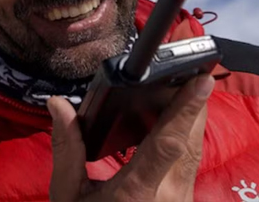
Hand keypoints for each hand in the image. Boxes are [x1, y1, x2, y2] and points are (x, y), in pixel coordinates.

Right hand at [47, 75, 214, 201]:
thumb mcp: (67, 195)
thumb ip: (66, 148)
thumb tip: (58, 104)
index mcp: (137, 193)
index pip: (167, 144)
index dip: (185, 111)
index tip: (200, 82)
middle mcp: (169, 197)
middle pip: (189, 141)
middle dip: (193, 105)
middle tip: (189, 71)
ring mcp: (180, 201)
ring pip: (194, 151)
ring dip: (191, 119)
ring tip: (183, 87)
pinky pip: (188, 163)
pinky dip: (183, 137)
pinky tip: (170, 121)